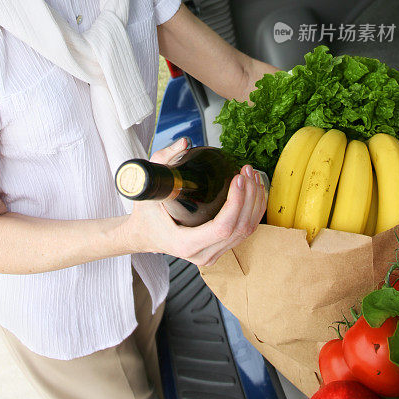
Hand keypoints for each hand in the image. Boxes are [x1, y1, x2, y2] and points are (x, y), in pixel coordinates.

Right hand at [124, 138, 266, 267]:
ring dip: (255, 202)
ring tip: (253, 176)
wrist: (143, 234)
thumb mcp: (150, 185)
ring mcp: (213, 254)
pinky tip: (255, 191)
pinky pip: (245, 232)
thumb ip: (164, 160)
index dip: (236, 202)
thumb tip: (185, 143)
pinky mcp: (220, 249)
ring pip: (246, 231)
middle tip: (246, 171)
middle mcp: (203, 254)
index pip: (222, 227)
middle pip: (240, 228)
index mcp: (186, 243)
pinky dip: (254, 211)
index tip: (237, 178)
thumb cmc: (146, 214)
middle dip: (249, 196)